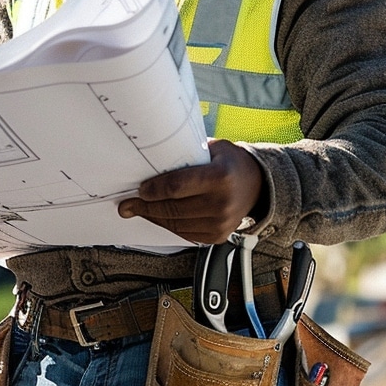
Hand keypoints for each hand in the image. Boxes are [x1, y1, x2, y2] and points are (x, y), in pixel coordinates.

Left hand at [116, 139, 265, 243]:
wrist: (257, 185)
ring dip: (153, 218)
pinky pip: (184, 234)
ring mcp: (221, 223)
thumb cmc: (230, 163)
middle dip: (145, 207)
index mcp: (220, 177)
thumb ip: (187, 154)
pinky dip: (168, 226)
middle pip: (172, 208)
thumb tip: (151, 159)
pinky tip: (157, 218)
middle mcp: (221, 203)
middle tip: (127, 204)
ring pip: (175, 224)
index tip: (139, 190)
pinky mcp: (217, 236)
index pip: (177, 187)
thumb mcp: (213, 149)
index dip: (153, 190)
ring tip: (137, 210)